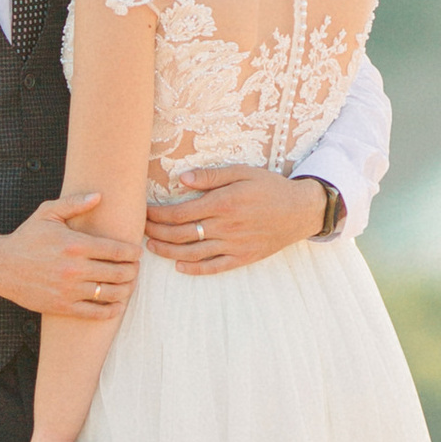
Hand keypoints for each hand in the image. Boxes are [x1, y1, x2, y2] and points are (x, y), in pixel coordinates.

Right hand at [0, 196, 137, 321]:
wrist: (1, 267)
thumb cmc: (27, 238)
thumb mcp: (47, 213)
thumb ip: (74, 203)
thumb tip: (99, 196)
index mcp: (74, 245)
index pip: (115, 250)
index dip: (132, 252)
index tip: (137, 252)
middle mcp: (74, 269)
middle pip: (117, 273)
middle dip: (132, 271)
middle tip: (136, 268)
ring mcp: (69, 290)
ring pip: (110, 294)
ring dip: (126, 290)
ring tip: (129, 284)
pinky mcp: (62, 307)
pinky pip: (94, 312)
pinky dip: (111, 310)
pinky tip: (117, 305)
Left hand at [143, 166, 323, 276]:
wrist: (300, 210)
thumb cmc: (270, 187)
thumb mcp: (242, 172)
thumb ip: (211, 175)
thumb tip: (182, 179)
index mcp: (222, 203)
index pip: (180, 213)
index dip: (158, 215)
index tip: (144, 211)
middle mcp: (225, 227)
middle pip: (181, 235)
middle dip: (157, 232)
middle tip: (140, 229)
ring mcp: (234, 245)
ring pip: (192, 253)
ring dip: (168, 251)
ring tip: (152, 247)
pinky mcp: (242, 258)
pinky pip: (214, 268)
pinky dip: (194, 269)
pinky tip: (179, 266)